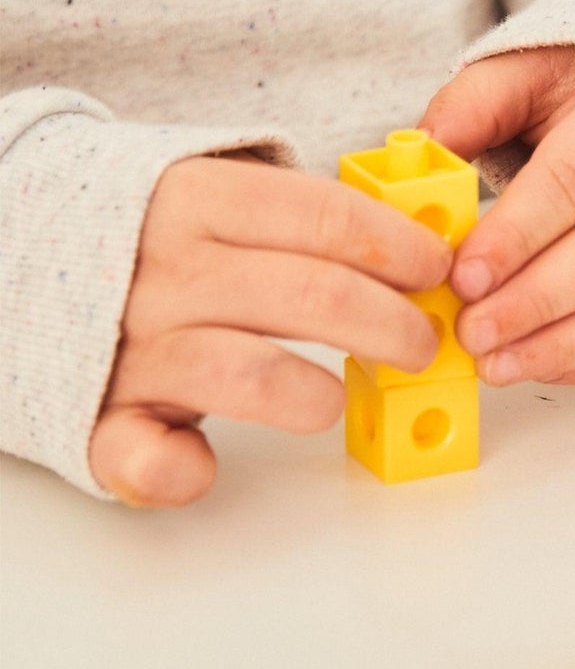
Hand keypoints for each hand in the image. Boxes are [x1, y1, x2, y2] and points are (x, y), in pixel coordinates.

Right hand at [90, 156, 451, 506]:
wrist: (11, 259)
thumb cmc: (149, 242)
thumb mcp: (211, 199)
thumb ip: (298, 220)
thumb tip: (423, 244)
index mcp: (195, 201)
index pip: (323, 216)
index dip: (398, 248)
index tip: (437, 271)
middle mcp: (164, 269)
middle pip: (313, 295)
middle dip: (394, 326)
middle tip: (423, 345)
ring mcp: (128, 346)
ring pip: (249, 374)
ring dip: (318, 394)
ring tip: (342, 395)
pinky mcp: (99, 419)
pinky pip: (145, 456)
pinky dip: (180, 469)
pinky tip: (206, 464)